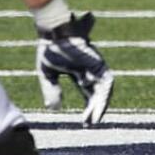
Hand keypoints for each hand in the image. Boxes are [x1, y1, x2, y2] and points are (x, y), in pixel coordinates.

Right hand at [35, 11, 113, 125]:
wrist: (54, 31)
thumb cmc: (50, 49)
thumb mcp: (47, 74)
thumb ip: (51, 90)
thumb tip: (55, 109)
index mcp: (78, 70)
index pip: (88, 92)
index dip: (88, 107)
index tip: (85, 122)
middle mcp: (89, 69)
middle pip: (97, 93)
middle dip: (95, 109)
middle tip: (90, 123)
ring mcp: (96, 65)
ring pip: (104, 89)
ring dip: (100, 105)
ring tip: (94, 119)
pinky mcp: (99, 63)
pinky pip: (106, 82)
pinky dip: (104, 95)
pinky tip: (97, 107)